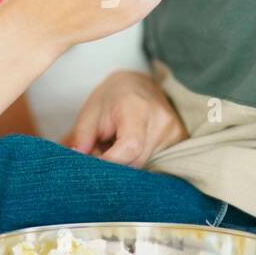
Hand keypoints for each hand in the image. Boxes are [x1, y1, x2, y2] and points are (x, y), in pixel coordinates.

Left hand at [62, 70, 189, 166]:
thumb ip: (81, 139)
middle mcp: (161, 119)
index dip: (110, 163)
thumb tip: (75, 164)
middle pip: (137, 161)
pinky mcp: (180, 139)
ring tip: (116, 148)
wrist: (138, 84)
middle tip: (100, 155)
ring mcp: (174, 130)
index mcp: (137, 107)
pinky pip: (157, 163)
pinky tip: (130, 151)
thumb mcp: (90, 113)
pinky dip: (139, 163)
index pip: (130, 147)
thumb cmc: (111, 99)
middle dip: (114, 166)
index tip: (92, 169)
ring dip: (126, 165)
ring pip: (146, 166)